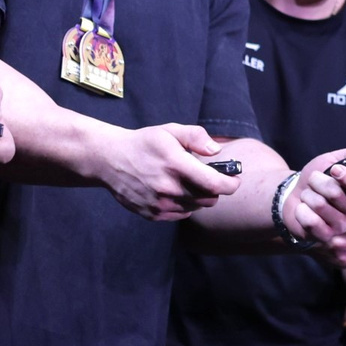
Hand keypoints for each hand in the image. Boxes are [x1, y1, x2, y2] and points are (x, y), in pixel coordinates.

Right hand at [99, 123, 239, 220]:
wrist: (110, 160)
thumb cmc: (145, 143)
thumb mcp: (171, 131)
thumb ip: (196, 137)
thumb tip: (216, 151)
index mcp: (176, 166)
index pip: (214, 185)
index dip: (231, 184)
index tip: (234, 179)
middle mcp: (168, 189)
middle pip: (209, 199)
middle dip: (215, 189)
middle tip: (210, 177)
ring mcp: (159, 204)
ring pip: (196, 208)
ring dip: (200, 197)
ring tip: (190, 182)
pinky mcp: (152, 215)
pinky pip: (181, 214)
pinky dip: (185, 205)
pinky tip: (176, 191)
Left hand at [284, 144, 345, 268]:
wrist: (295, 197)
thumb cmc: (318, 177)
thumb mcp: (334, 160)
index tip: (335, 170)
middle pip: (337, 194)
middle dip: (318, 180)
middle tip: (313, 179)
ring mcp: (342, 227)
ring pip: (320, 205)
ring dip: (307, 194)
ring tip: (307, 195)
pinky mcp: (325, 238)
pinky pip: (310, 221)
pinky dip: (301, 210)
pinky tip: (302, 209)